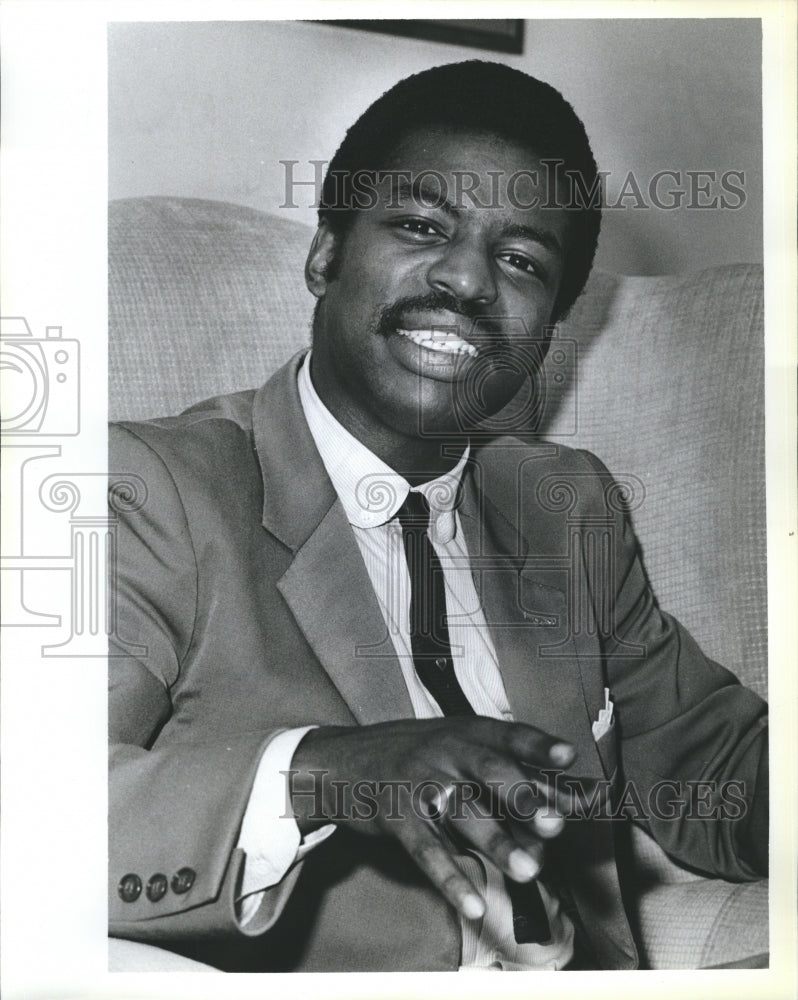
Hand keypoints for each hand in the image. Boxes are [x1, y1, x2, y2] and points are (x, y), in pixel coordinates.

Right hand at [288, 717, 576, 920]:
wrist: (344, 761)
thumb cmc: (421, 758)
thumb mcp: (464, 751)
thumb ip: (519, 776)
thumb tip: (579, 802)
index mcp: (470, 733)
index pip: (510, 735)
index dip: (539, 745)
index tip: (569, 755)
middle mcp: (448, 752)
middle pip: (489, 770)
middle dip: (523, 796)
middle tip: (554, 823)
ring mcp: (421, 783)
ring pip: (463, 814)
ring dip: (498, 844)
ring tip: (530, 872)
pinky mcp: (397, 817)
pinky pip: (426, 850)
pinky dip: (449, 878)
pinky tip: (473, 903)